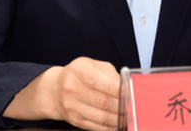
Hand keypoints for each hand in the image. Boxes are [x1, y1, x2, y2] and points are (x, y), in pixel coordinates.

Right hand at [5, 57, 119, 130]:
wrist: (56, 90)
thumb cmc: (81, 75)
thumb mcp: (93, 66)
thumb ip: (110, 74)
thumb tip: (127, 87)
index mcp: (79, 69)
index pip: (98, 81)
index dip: (116, 89)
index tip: (129, 93)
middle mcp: (71, 87)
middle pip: (102, 101)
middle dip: (121, 106)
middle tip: (133, 106)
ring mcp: (71, 106)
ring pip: (101, 117)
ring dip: (118, 118)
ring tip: (129, 116)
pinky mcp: (74, 120)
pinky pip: (96, 126)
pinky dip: (110, 127)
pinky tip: (118, 123)